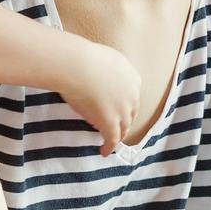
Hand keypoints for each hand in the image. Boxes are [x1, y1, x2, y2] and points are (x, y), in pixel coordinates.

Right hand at [58, 37, 143, 153]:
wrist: (77, 65)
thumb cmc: (83, 57)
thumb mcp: (103, 59)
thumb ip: (106, 70)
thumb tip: (97, 79)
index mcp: (132, 78)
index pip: (131, 96)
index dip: (124, 104)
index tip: (115, 108)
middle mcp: (132, 95)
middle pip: (130, 113)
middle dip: (123, 120)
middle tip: (112, 125)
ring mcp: (123, 110)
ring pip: (123, 127)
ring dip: (117, 134)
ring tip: (109, 140)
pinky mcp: (110, 122)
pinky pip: (112, 138)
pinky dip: (109, 146)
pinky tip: (104, 151)